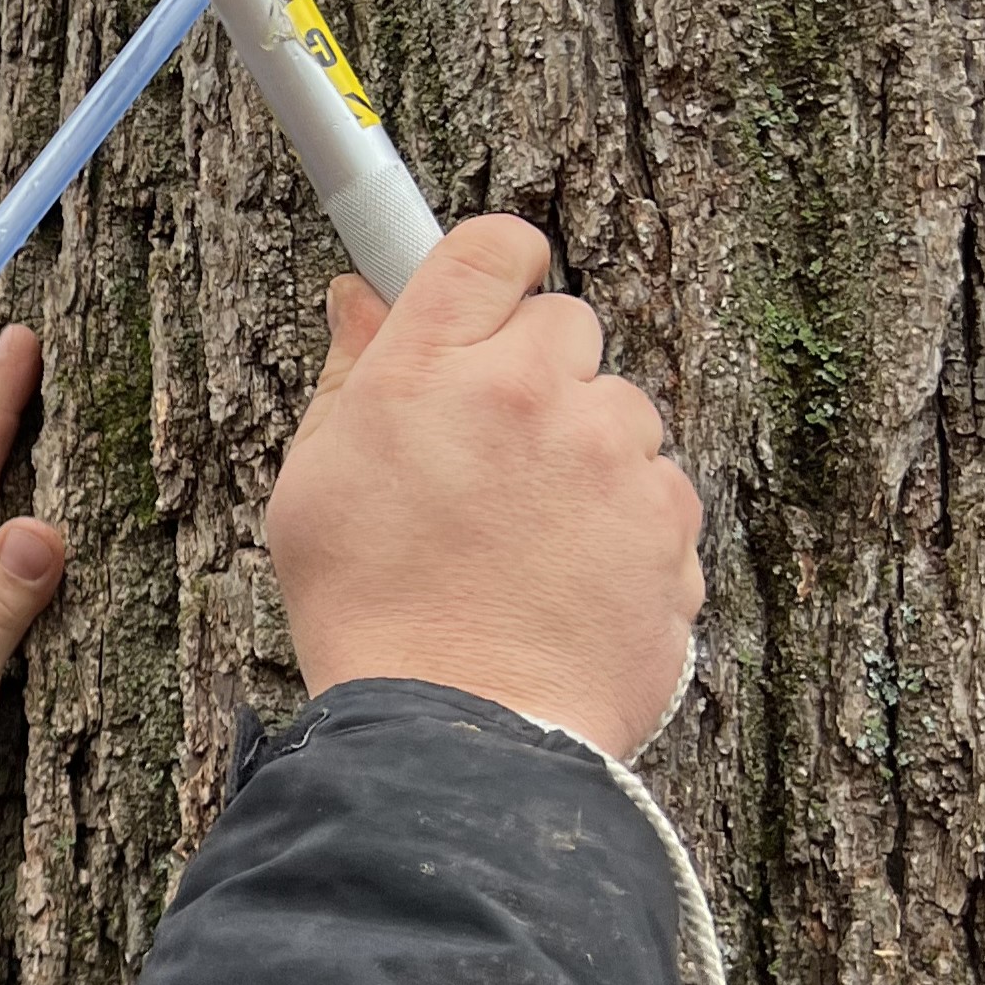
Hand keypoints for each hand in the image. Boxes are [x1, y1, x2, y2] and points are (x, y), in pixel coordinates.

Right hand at [265, 216, 703, 756]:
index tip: (488, 311)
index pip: (494, 246)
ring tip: (527, 546)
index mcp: (429, 370)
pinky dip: (626, 529)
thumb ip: (352, 377)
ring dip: (586, 458)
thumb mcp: (316, 485)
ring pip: (619, 412)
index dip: (496, 275)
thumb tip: (361, 299)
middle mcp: (528, 390)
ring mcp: (610, 452)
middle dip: (537, 379)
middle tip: (490, 463)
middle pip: (565, 324)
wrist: (456, 738)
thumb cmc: (371, 618)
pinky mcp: (668, 517)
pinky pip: (658, 492)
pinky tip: (568, 585)